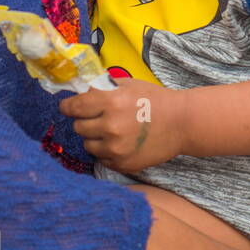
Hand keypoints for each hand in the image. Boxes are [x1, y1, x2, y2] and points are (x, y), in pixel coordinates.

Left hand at [59, 78, 186, 172]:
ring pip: (87, 145)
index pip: (74, 107)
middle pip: (78, 127)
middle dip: (85, 121)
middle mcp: (110, 127)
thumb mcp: (128, 84)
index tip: (67, 108)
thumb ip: (102, 87)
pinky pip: (101, 159)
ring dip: (94, 138)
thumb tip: (80, 92)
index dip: (68, 107)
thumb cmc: (154, 100)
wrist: (182, 123)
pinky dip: (106, 152)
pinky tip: (121, 143)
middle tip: (98, 118)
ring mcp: (116, 149)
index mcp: (110, 102)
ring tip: (112, 131)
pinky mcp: (123, 164)